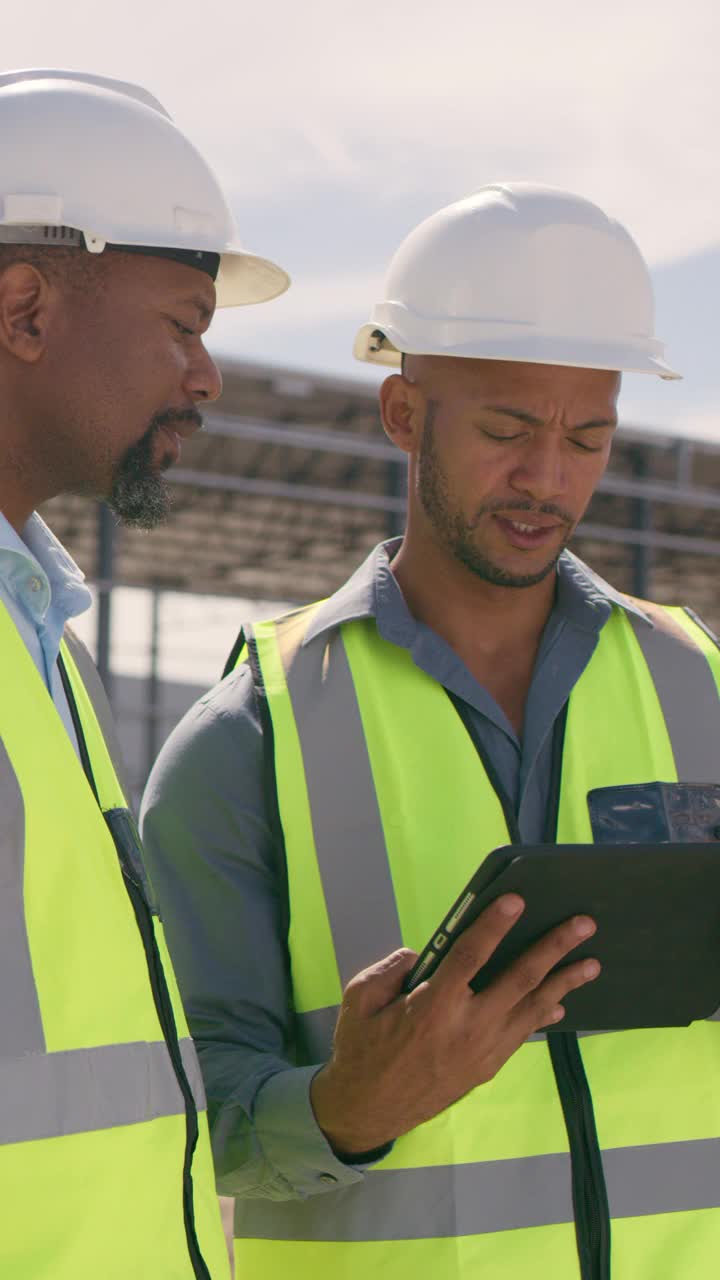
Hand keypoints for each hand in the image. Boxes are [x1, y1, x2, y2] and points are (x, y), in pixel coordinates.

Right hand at [310, 894, 598, 1155]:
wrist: (369, 1110)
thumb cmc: (362, 1049)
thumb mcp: (360, 999)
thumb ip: (392, 968)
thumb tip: (426, 954)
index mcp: (432, 1006)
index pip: (470, 955)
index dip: (494, 925)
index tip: (517, 901)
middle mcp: (467, 1027)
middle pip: (520, 978)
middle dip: (553, 948)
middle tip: (583, 924)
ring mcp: (483, 1050)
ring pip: (532, 1008)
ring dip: (563, 983)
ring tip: (592, 963)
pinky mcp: (488, 1066)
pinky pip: (522, 1033)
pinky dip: (543, 1013)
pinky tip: (559, 1001)